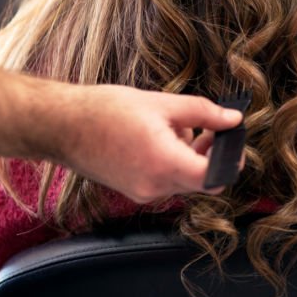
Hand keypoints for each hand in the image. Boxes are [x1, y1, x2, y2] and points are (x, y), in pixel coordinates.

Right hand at [0, 55, 245, 202]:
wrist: (61, 125)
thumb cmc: (107, 110)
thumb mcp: (162, 103)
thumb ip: (203, 113)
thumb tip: (233, 119)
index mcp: (165, 164)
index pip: (215, 177)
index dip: (231, 161)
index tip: (235, 142)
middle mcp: (155, 186)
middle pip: (202, 181)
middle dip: (213, 156)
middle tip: (213, 127)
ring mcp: (142, 192)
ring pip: (184, 181)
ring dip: (192, 158)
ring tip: (182, 126)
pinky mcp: (133, 190)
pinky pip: (166, 181)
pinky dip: (174, 163)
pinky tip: (163, 136)